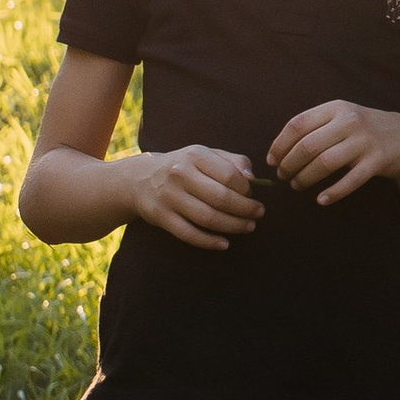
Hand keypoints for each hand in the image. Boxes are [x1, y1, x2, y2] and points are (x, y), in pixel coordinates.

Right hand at [125, 144, 261, 249]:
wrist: (140, 178)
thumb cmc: (184, 167)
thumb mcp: (205, 155)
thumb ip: (233, 161)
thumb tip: (252, 179)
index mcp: (195, 155)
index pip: (229, 175)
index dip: (247, 189)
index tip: (253, 195)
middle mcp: (180, 174)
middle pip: (221, 198)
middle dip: (245, 209)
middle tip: (258, 214)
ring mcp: (169, 197)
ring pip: (207, 218)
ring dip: (233, 226)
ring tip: (248, 227)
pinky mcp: (161, 217)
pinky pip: (189, 234)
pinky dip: (209, 242)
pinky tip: (224, 244)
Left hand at [267, 99, 399, 204]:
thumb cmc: (363, 130)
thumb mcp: (342, 117)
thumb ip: (316, 127)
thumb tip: (279, 149)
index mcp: (336, 108)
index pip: (298, 124)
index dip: (280, 144)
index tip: (271, 160)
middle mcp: (350, 121)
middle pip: (308, 145)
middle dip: (289, 164)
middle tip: (282, 176)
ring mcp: (365, 141)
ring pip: (325, 163)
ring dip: (305, 178)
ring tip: (296, 185)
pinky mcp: (378, 160)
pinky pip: (351, 180)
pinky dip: (333, 192)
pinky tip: (321, 200)